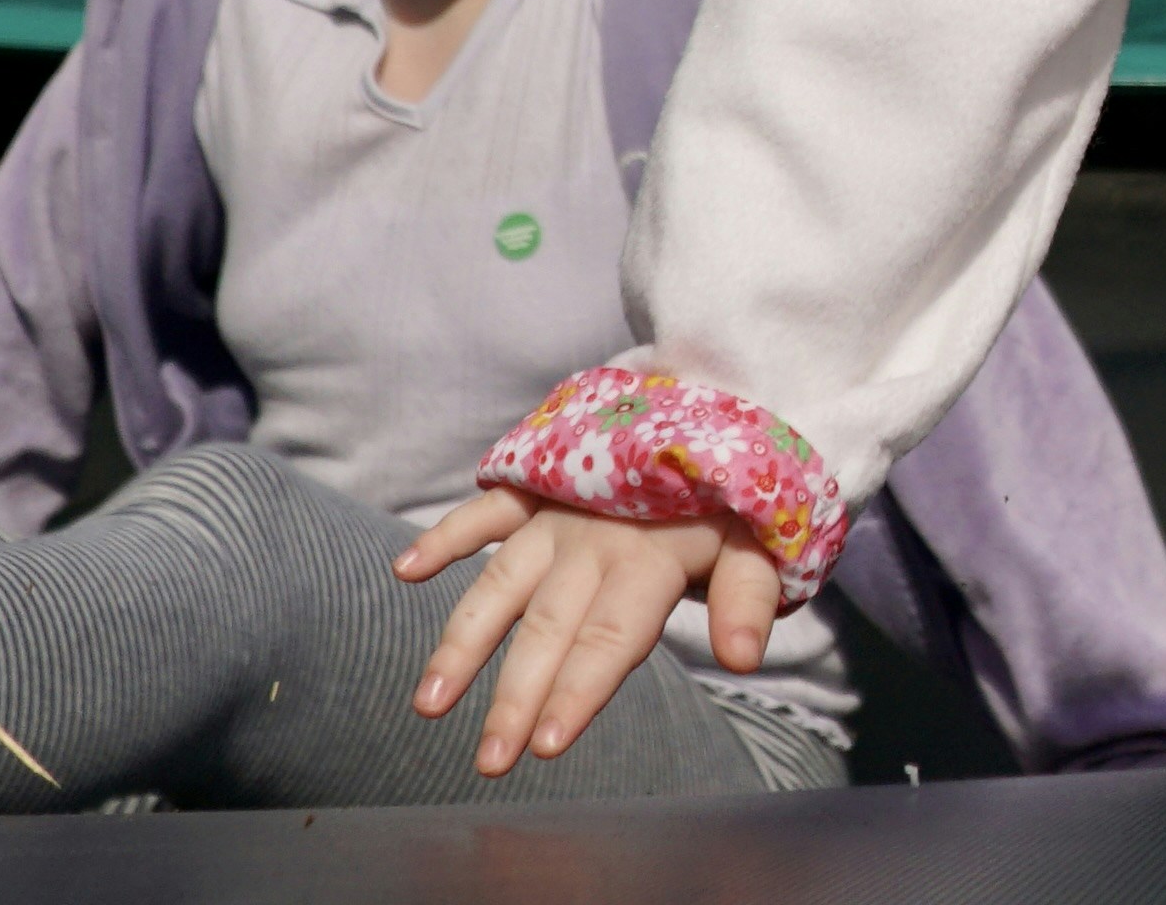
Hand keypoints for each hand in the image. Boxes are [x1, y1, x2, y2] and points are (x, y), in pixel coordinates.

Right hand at [396, 488, 783, 775]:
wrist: (709, 404)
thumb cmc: (729, 495)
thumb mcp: (760, 539)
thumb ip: (748, 596)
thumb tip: (744, 659)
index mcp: (649, 556)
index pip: (611, 636)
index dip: (580, 690)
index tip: (546, 746)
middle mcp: (593, 538)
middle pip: (549, 626)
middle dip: (515, 696)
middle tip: (488, 761)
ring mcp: (557, 511)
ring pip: (501, 580)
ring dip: (464, 640)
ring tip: (429, 702)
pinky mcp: (534, 484)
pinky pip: (484, 508)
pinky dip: (446, 535)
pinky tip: (405, 569)